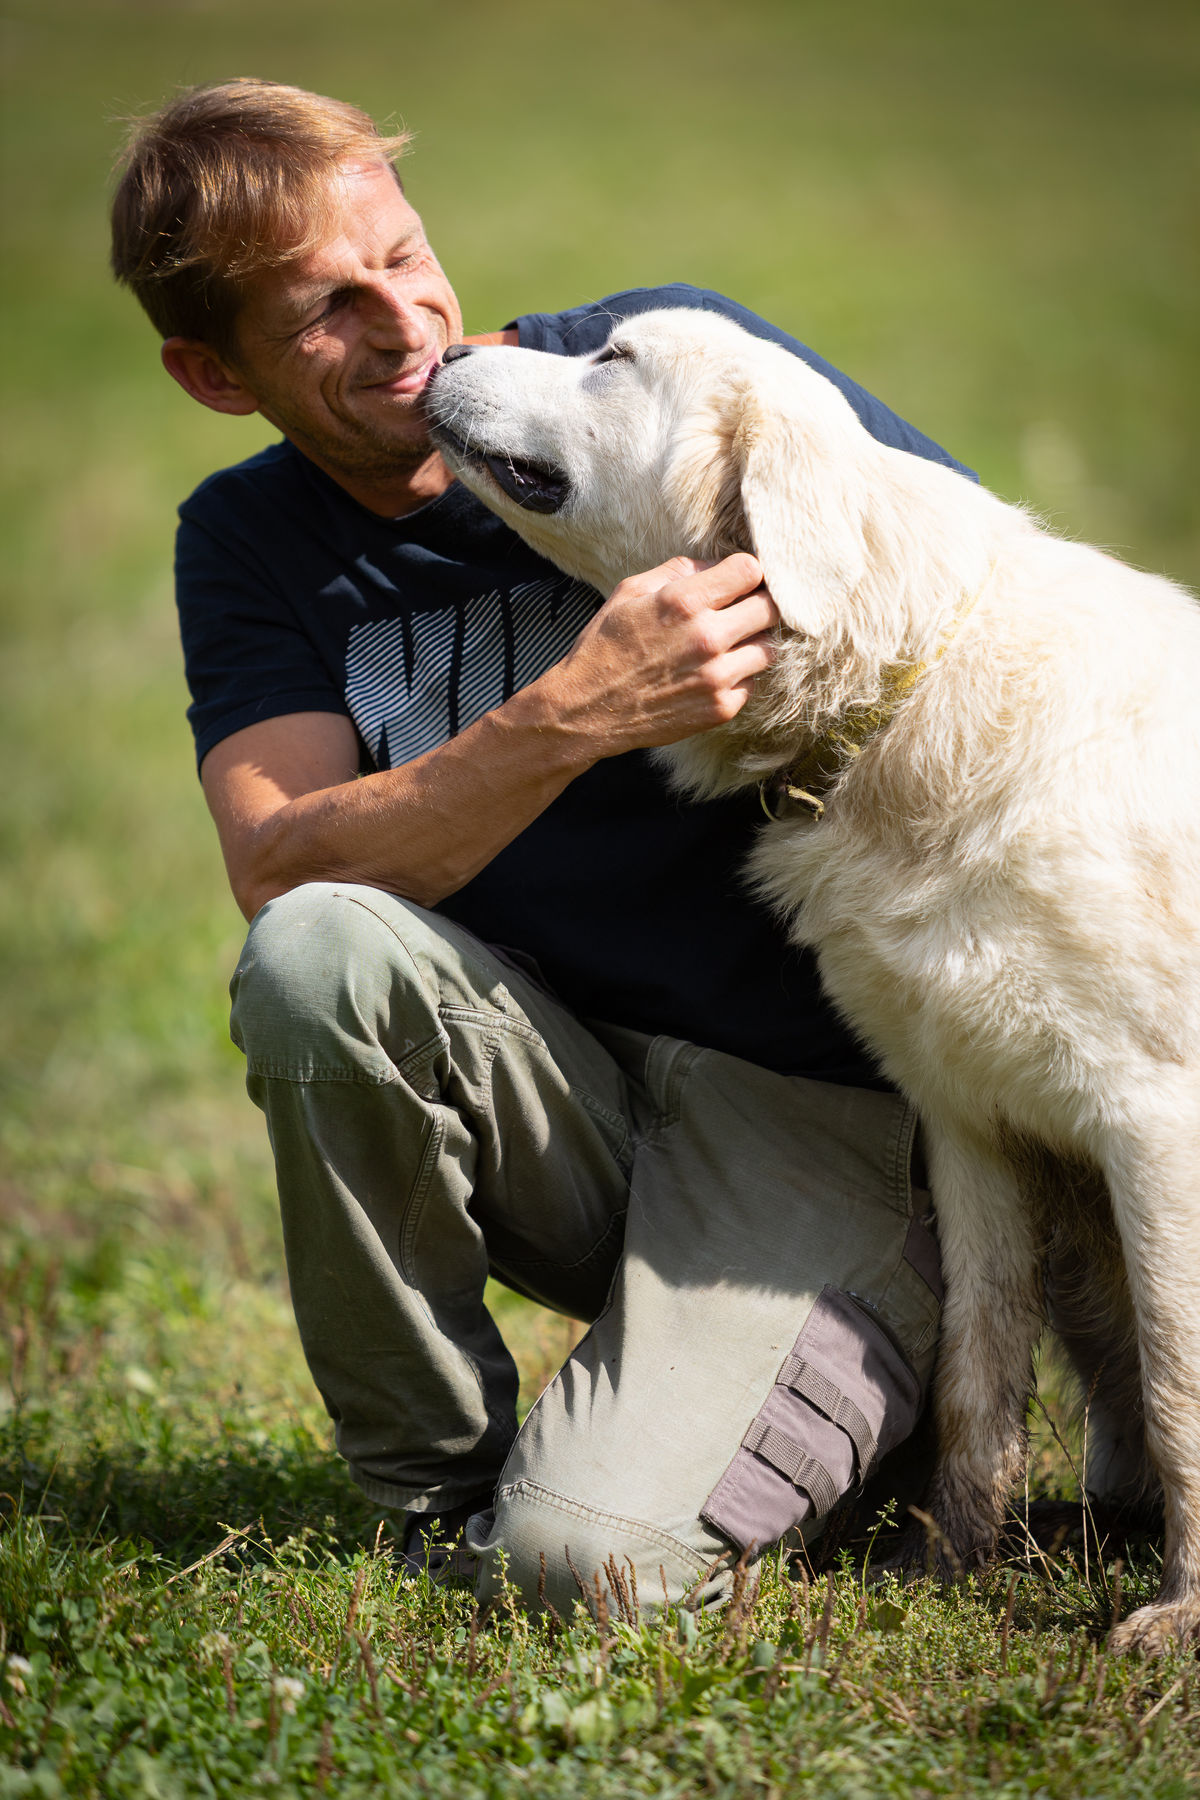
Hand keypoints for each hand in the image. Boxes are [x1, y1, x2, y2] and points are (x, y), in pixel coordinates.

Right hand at [541, 553, 777, 759]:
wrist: (586, 710)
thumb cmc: (605, 646)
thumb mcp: (630, 592)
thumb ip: (679, 570)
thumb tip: (718, 565)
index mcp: (684, 602)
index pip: (751, 570)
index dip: (747, 573)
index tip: (739, 581)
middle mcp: (707, 638)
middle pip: (771, 608)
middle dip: (759, 604)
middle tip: (743, 610)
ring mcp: (717, 677)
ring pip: (769, 648)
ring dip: (753, 642)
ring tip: (729, 644)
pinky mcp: (721, 709)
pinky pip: (752, 683)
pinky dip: (738, 677)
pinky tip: (712, 674)